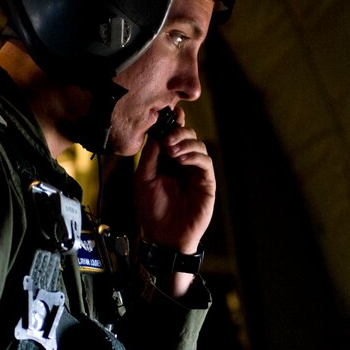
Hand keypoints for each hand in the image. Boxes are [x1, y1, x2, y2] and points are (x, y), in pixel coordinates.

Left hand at [133, 107, 215, 256]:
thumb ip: (150, 156)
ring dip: (186, 143)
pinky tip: (181, 160)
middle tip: (167, 139)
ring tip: (172, 151)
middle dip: (178, 132)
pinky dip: (194, 156)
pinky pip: (205, 162)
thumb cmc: (152, 211)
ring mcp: (196, 172)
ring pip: (198, 145)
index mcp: (167, 161)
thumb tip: (156, 134)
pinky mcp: (206, 183)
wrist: (164, 236)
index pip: (173, 135)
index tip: (167, 113)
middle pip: (187, 135)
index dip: (172, 122)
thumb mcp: (143, 179)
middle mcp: (183, 163)